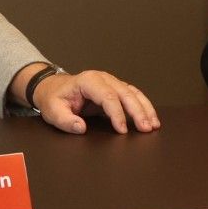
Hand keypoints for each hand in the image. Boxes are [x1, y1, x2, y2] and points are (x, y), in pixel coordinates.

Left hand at [34, 69, 159, 135]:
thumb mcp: (53, 111)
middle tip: (146, 128)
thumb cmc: (54, 99)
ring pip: (133, 93)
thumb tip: (81, 128)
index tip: (122, 130)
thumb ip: (65, 121)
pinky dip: (143, 106)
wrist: (53, 88)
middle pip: (125, 93)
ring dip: (145, 108)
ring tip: (154, 125)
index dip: (117, 113)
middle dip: (138, 111)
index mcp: (88, 81)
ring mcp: (111, 82)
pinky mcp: (116, 90)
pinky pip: (133, 96)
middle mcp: (103, 78)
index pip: (107, 96)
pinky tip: (151, 118)